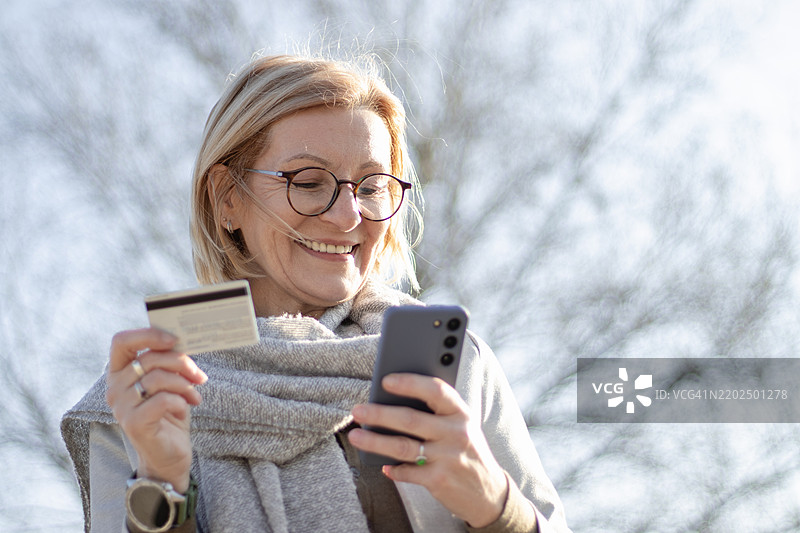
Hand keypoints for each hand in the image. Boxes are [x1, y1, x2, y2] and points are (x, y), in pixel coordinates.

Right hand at [106, 328, 206, 492]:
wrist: (169, 455)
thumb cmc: (170, 414)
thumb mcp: (169, 383)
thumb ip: (168, 362)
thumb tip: (183, 339)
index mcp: (120, 373)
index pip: (121, 341)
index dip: (148, 334)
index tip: (174, 339)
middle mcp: (115, 388)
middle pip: (150, 358)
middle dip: (181, 363)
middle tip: (198, 376)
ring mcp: (121, 407)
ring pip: (158, 378)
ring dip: (184, 384)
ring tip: (194, 396)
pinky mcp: (134, 424)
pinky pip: (163, 399)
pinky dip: (180, 401)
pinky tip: (185, 408)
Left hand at [348, 373, 507, 527]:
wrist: (489, 492)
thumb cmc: (466, 451)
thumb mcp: (461, 427)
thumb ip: (437, 413)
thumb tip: (394, 400)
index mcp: (461, 413)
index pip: (436, 390)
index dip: (410, 383)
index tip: (386, 380)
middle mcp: (457, 433)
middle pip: (411, 419)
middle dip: (380, 413)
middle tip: (358, 409)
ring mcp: (448, 458)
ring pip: (403, 446)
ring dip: (375, 440)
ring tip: (356, 435)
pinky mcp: (439, 480)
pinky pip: (407, 472)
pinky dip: (392, 469)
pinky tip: (383, 465)